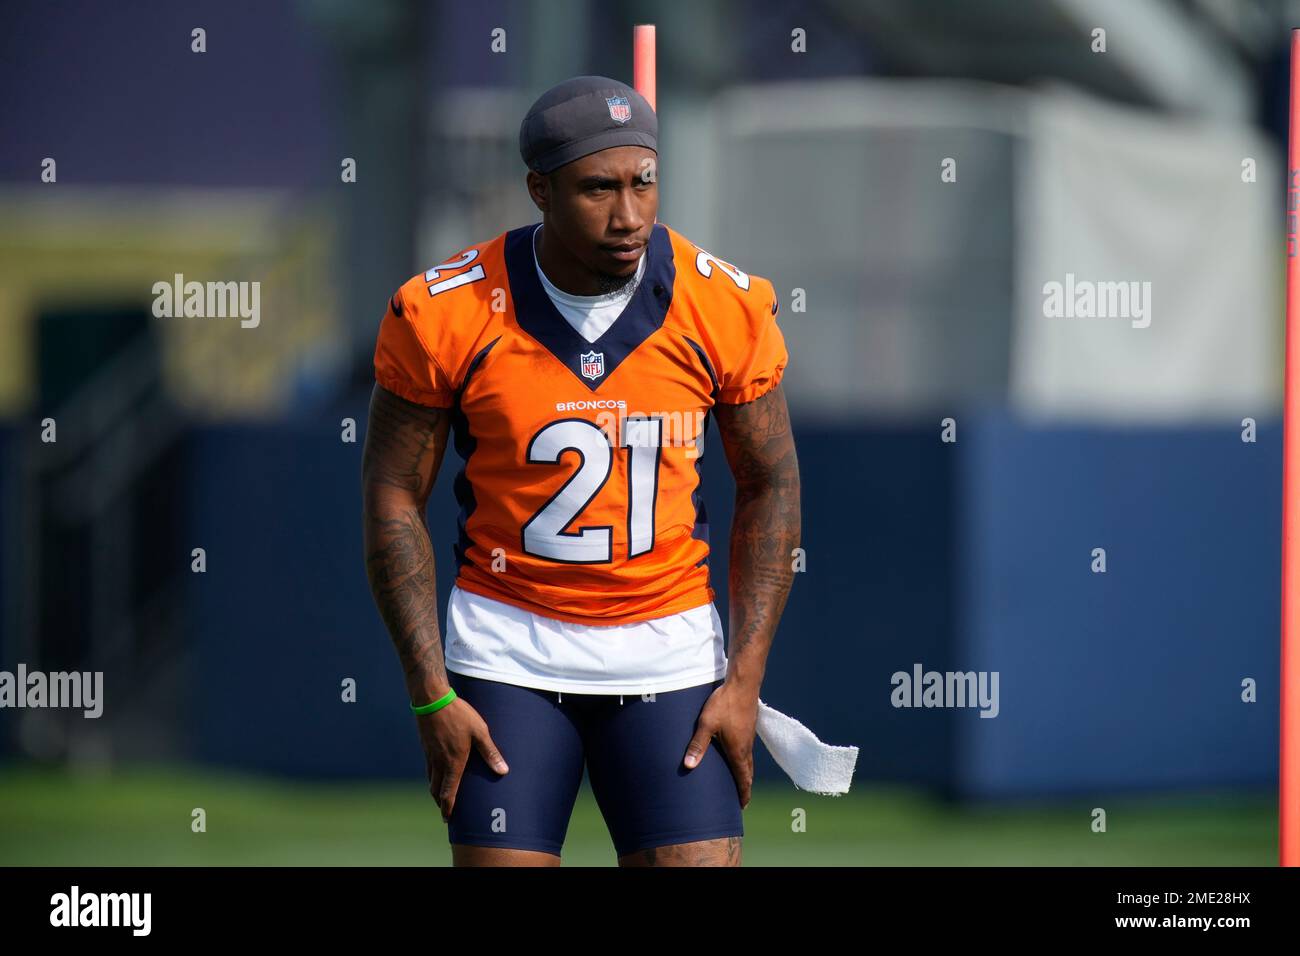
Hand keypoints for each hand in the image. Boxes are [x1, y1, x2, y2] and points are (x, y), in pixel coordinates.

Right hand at [415, 698, 508, 821]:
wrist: (432, 699)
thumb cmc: (459, 714)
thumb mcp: (480, 731)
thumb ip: (490, 752)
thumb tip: (503, 771)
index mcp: (453, 762)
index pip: (449, 792)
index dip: (448, 808)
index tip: (448, 819)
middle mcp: (439, 762)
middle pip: (436, 790)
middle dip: (441, 803)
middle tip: (446, 812)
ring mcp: (430, 754)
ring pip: (431, 779)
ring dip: (436, 790)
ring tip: (441, 795)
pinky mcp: (426, 746)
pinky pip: (428, 767)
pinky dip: (432, 776)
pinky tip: (437, 772)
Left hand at [683, 679, 756, 808]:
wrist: (743, 684)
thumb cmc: (724, 704)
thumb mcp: (706, 724)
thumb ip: (697, 745)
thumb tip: (688, 766)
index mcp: (738, 751)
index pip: (743, 778)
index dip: (743, 793)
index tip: (742, 806)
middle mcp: (747, 746)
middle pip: (748, 772)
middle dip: (744, 786)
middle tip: (740, 799)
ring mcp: (749, 736)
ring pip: (748, 760)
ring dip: (744, 773)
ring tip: (738, 781)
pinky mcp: (748, 726)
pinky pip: (748, 749)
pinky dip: (744, 760)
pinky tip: (737, 755)